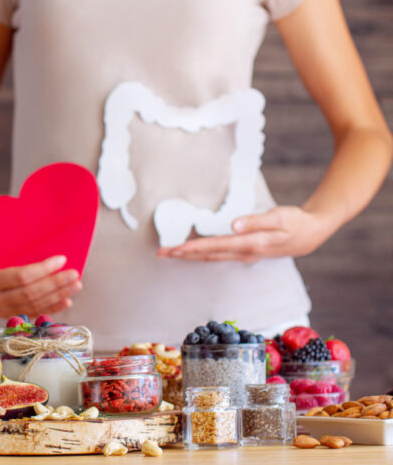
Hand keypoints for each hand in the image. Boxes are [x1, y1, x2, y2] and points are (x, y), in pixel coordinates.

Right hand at [0, 255, 82, 318]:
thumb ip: (16, 254)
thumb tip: (49, 251)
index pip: (21, 276)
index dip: (44, 269)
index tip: (61, 260)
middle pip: (30, 293)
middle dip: (56, 284)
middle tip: (74, 275)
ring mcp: (1, 311)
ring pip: (34, 305)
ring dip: (58, 296)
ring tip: (75, 286)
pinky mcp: (9, 317)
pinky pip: (34, 313)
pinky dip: (52, 308)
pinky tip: (66, 301)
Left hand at [156, 206, 334, 262]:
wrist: (313, 232)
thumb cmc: (296, 222)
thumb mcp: (280, 217)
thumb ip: (256, 221)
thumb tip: (234, 225)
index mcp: (250, 244)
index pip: (215, 246)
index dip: (193, 248)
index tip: (175, 249)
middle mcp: (244, 253)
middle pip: (207, 255)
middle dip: (183, 255)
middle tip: (160, 254)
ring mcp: (245, 255)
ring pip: (212, 257)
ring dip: (190, 255)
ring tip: (170, 253)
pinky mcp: (246, 252)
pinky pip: (219, 255)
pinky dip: (203, 254)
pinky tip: (193, 252)